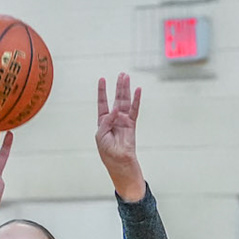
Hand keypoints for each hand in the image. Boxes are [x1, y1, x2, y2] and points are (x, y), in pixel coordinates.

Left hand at [94, 74, 144, 200]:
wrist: (119, 164)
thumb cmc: (107, 152)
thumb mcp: (100, 136)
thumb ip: (106, 121)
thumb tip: (115, 109)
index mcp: (103, 122)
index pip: (102, 103)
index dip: (102, 91)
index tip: (102, 79)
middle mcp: (114, 119)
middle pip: (116, 99)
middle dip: (118, 87)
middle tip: (121, 74)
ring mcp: (123, 121)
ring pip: (125, 102)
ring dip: (126, 90)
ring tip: (126, 77)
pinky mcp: (132, 125)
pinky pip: (134, 110)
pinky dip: (136, 100)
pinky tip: (137, 90)